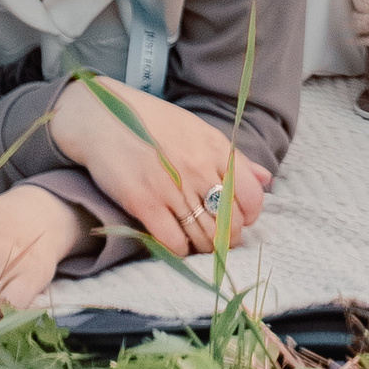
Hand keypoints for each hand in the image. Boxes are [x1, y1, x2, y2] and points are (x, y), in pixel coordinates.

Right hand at [49, 73, 271, 257]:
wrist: (102, 117)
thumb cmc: (152, 123)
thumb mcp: (198, 131)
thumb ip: (234, 158)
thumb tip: (266, 179)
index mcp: (215, 148)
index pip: (252, 196)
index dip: (249, 216)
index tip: (239, 221)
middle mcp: (198, 168)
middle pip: (230, 223)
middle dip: (229, 239)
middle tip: (218, 240)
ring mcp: (171, 187)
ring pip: (205, 238)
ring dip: (205, 248)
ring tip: (198, 245)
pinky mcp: (144, 203)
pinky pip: (174, 242)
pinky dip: (179, 250)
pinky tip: (175, 243)